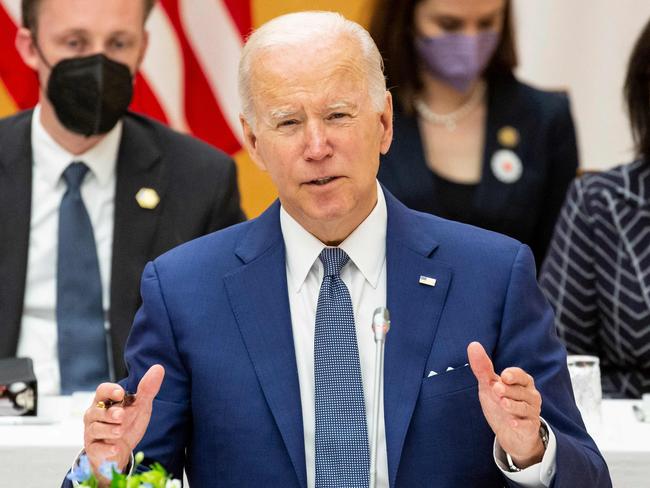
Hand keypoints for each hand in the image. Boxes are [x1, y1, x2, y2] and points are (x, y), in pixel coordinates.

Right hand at [83, 365, 164, 484]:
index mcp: (106, 401)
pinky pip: (96, 448)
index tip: (120, 393)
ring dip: (108, 430)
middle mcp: (95, 415)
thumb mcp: (140, 406)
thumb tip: (159, 368)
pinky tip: (115, 449)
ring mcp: (92, 432)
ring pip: (95, 429)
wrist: (121, 450)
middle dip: (109, 413)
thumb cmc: (128, 423)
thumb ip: (147, 389)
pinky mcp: (93, 449)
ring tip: (120, 431)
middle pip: (96, 411)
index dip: (110, 390)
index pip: (102, 390)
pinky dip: (106, 449)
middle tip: (121, 415)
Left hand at [467, 342, 543, 468]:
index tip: (503, 376)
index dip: (513, 375)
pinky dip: (519, 424)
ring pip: (524, 407)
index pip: (520, 375)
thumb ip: (482, 368)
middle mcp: (530, 395)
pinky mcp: (530, 428)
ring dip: (513, 405)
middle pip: (521, 391)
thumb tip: (473, 345)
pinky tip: (512, 422)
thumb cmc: (500, 402)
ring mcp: (532, 412)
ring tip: (502, 403)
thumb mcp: (489, 385)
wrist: (509, 432)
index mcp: (522, 382)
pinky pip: (527, 425)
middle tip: (497, 389)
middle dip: (509, 390)